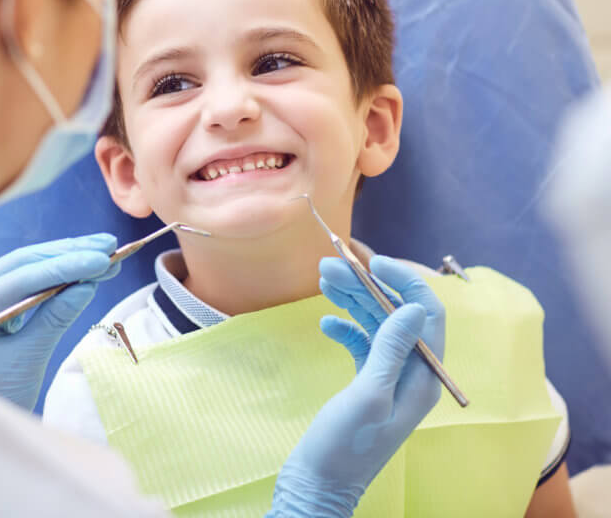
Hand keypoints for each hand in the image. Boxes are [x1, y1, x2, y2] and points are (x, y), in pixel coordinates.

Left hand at [0, 234, 118, 409]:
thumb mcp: (26, 361)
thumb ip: (54, 319)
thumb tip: (88, 284)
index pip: (22, 277)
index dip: (65, 266)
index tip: (102, 259)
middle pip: (24, 262)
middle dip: (69, 253)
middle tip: (109, 246)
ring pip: (27, 265)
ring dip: (68, 256)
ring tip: (106, 251)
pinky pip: (27, 277)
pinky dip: (58, 272)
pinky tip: (84, 265)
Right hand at [269, 256, 443, 517]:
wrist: (318, 485)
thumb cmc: (345, 446)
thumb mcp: (369, 394)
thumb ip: (391, 348)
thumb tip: (415, 305)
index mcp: (423, 377)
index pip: (427, 315)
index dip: (405, 282)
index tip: (373, 261)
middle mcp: (411, 373)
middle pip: (395, 314)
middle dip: (366, 286)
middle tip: (329, 266)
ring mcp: (388, 377)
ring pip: (375, 324)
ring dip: (351, 300)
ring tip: (322, 278)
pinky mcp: (367, 383)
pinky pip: (360, 343)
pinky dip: (343, 329)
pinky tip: (325, 324)